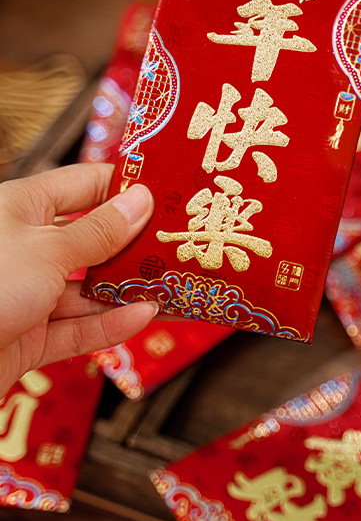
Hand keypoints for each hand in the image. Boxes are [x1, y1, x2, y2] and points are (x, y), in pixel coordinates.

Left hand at [0, 162, 156, 395]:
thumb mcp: (49, 251)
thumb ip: (100, 231)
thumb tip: (142, 201)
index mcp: (22, 209)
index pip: (85, 185)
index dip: (126, 185)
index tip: (169, 190)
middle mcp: (26, 248)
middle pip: (93, 239)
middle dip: (134, 244)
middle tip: (178, 242)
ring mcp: (28, 293)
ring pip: (89, 289)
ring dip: (129, 290)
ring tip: (170, 285)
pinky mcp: (28, 336)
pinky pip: (77, 328)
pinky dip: (110, 325)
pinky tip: (143, 316)